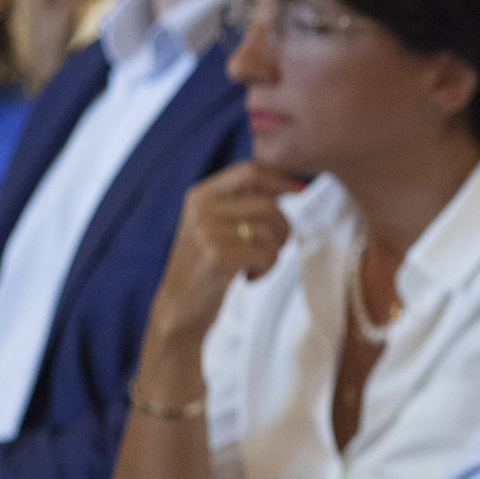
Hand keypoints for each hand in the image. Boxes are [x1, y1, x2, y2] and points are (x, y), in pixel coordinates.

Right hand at [148, 162, 299, 340]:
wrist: (179, 308)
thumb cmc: (207, 267)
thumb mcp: (217, 226)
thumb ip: (243, 203)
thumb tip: (291, 184)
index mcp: (201, 195)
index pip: (250, 171)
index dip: (280, 178)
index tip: (300, 188)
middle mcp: (202, 208)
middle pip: (268, 204)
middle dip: (283, 229)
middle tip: (272, 249)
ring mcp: (207, 230)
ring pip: (270, 229)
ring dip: (274, 252)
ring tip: (256, 264)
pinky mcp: (217, 255)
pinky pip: (266, 252)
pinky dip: (267, 268)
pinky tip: (249, 276)